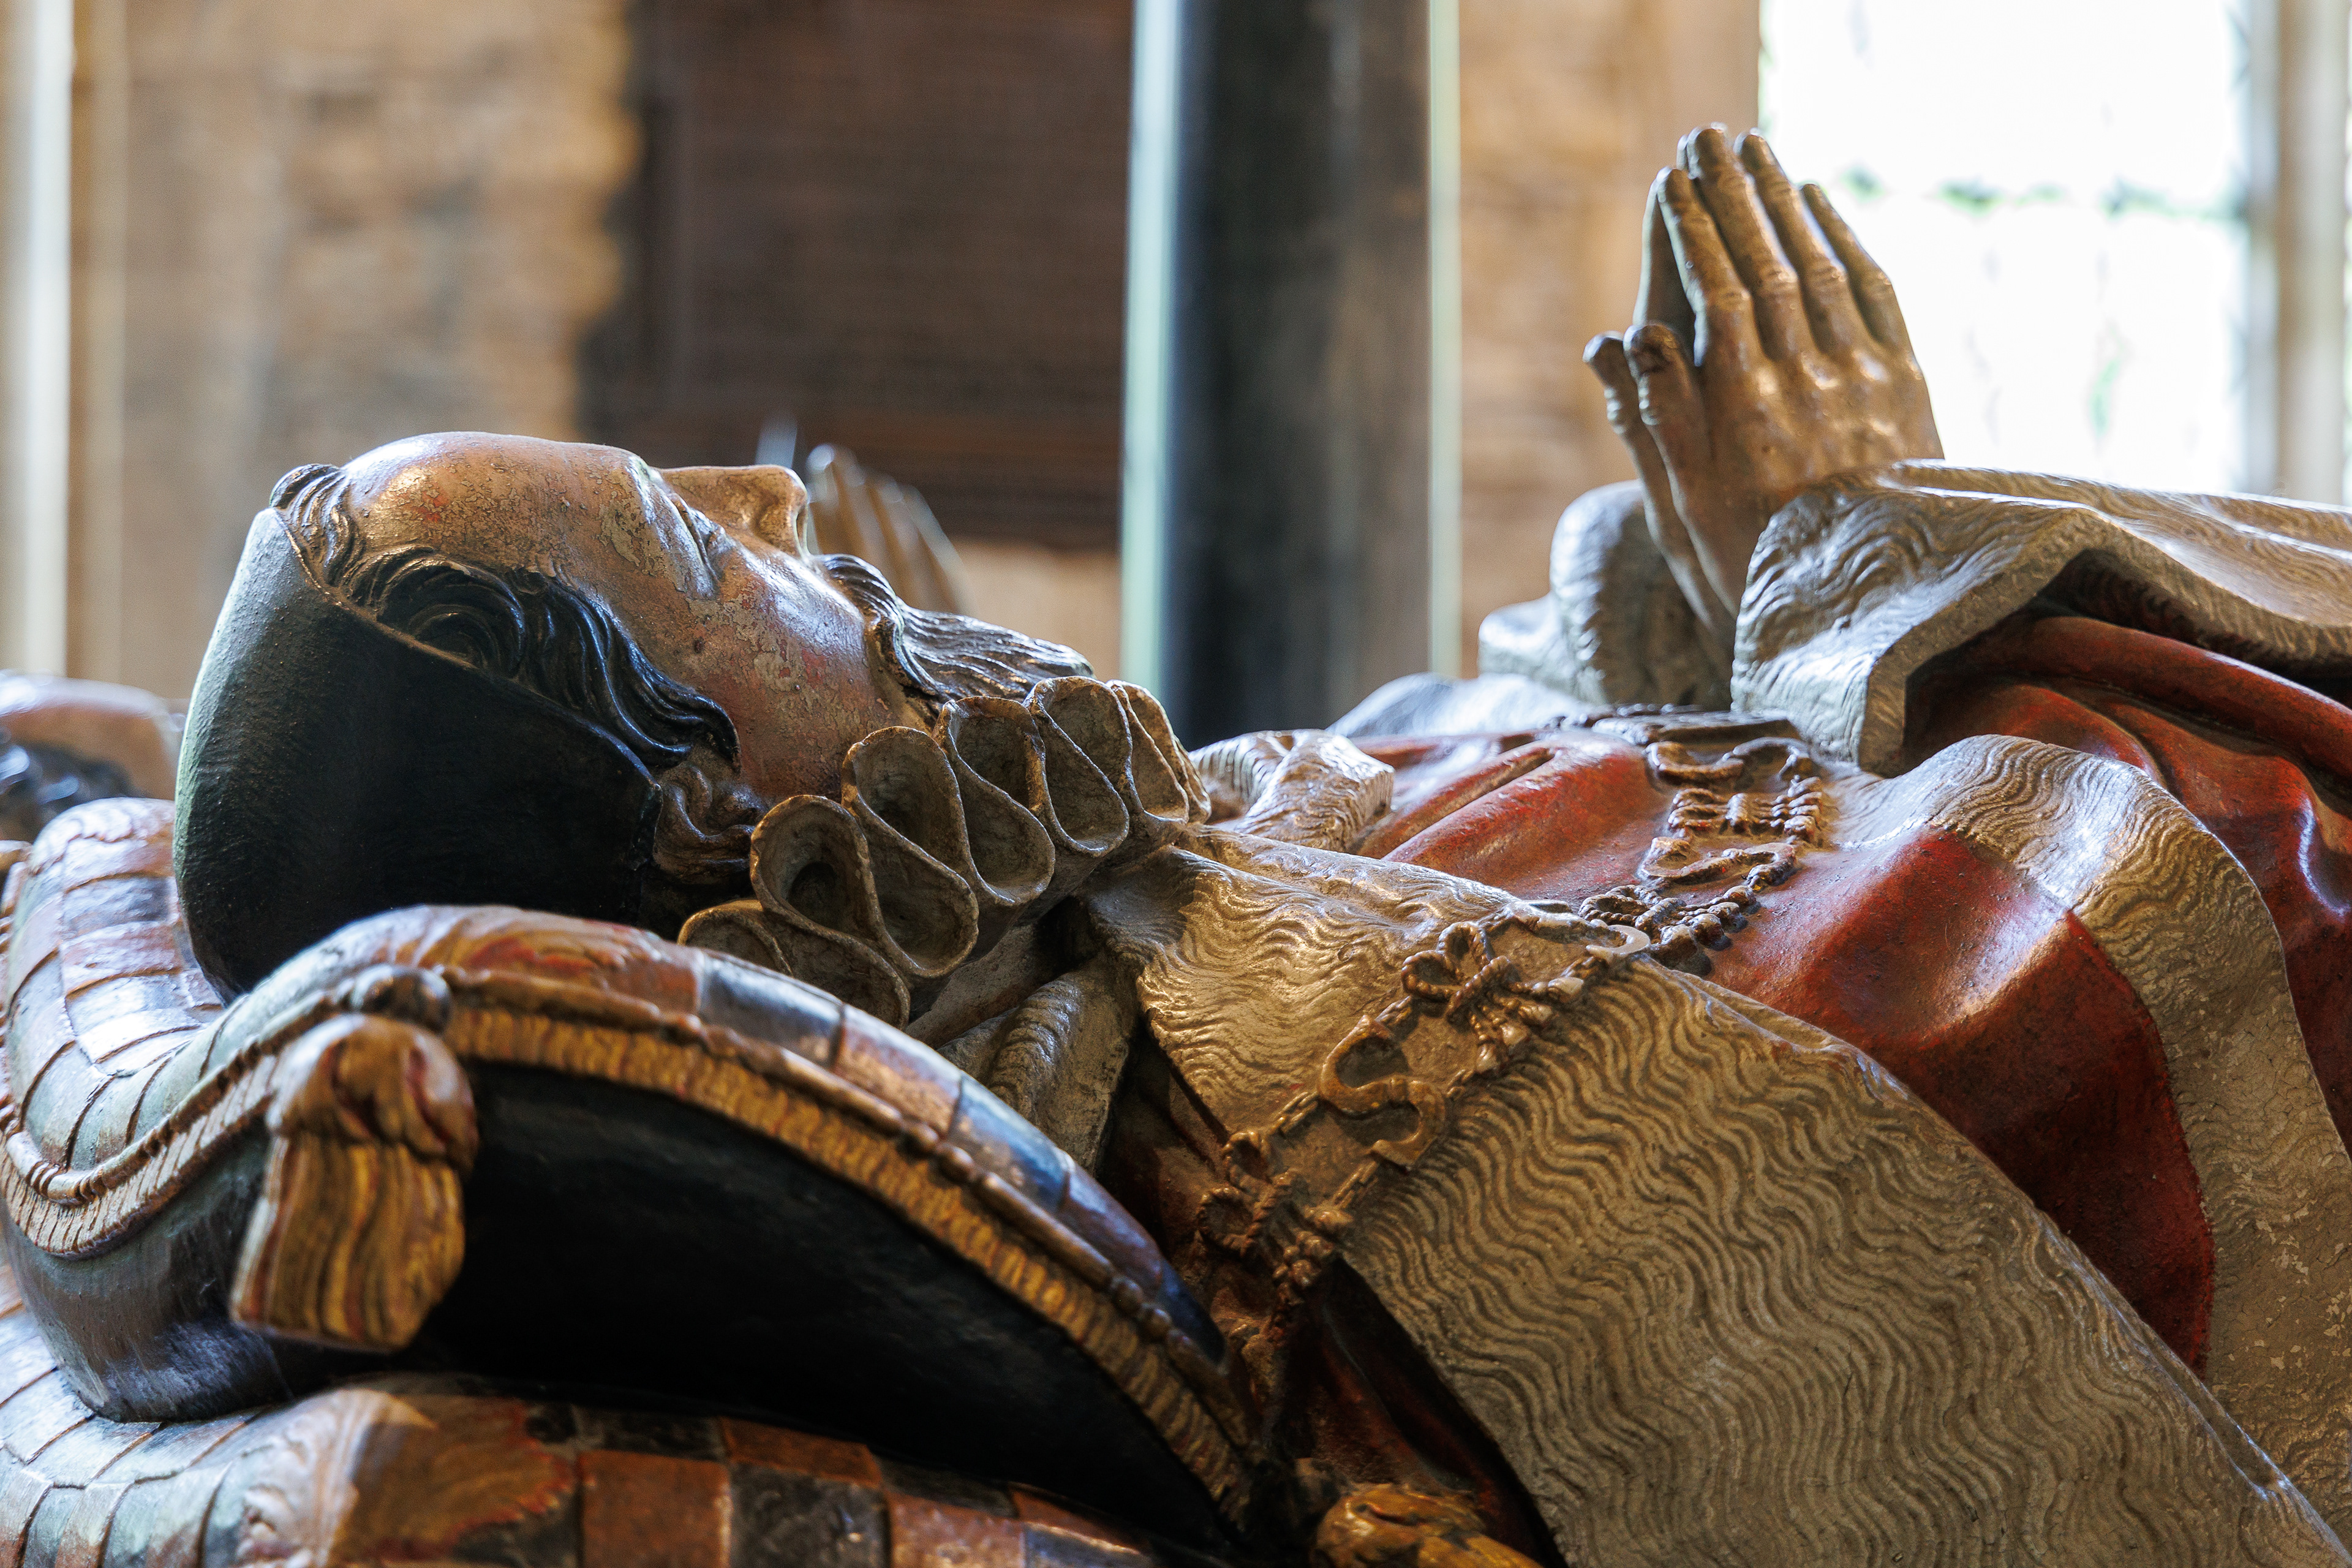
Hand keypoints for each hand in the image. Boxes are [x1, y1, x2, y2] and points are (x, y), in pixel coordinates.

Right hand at [1584, 127, 1940, 634]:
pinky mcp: (1906, 387)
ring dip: (1785, 202)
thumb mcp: (1681, 509)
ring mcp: (1864, 381)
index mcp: (1745, 414)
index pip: (1717, 296)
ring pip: (1821, 268)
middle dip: (1735, 197)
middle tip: (1706, 142)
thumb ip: (1655, 421)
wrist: (1867, 611)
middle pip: (1769, 265)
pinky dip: (1844, 240)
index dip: (1695, 234)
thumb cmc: (1751, 567)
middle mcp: (1809, 385)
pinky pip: (1873, 293)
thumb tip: (1624, 339)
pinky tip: (1818, 205)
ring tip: (1755, 152)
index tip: (1671, 184)